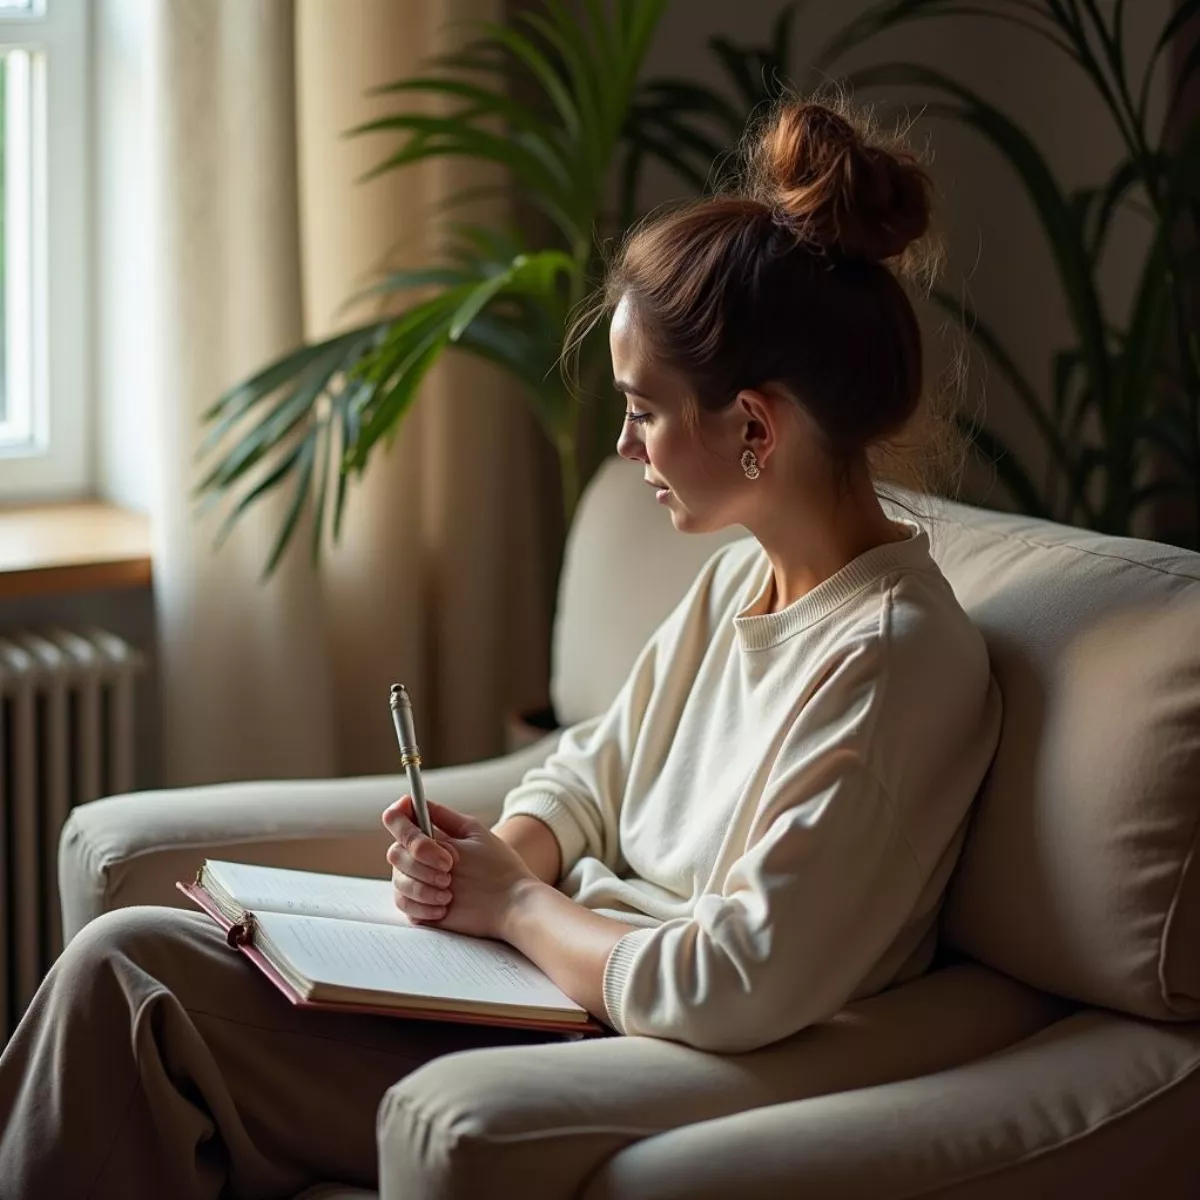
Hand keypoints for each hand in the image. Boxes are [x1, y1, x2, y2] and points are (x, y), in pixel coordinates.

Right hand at [382, 797, 539, 939]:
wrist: (508, 901)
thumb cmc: (495, 865)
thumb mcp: (472, 832)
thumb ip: (441, 817)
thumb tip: (411, 799)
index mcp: (429, 835)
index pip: (397, 820)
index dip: (399, 822)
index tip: (419, 832)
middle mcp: (417, 857)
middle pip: (395, 852)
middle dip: (421, 860)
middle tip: (450, 868)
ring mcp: (416, 882)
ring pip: (398, 880)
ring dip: (423, 886)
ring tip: (449, 892)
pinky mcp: (417, 907)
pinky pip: (403, 904)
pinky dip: (422, 905)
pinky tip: (444, 907)